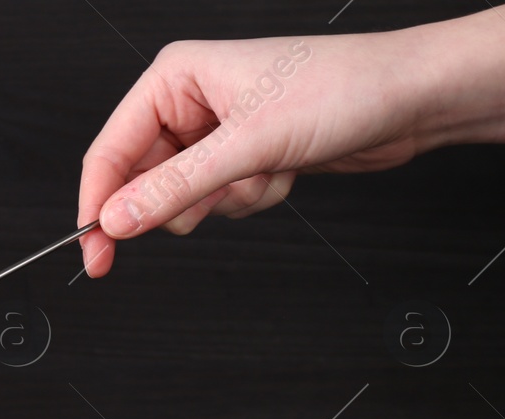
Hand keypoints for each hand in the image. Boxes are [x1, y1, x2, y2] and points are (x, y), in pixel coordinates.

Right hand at [77, 33, 427, 276]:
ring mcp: (217, 132)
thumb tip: (118, 220)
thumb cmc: (343, 89)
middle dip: (182, 202)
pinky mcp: (243, 156)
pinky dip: (249, 199)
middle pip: (142, 181)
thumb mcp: (248, 145)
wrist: (409, 98)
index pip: (110, 151)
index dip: (98, 206)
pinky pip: (219, 201)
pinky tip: (282, 172)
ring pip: (182, 198)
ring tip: (264, 171)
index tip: (95, 254)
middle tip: (212, 201)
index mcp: (174, 78)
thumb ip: (175, 188)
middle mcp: (190, 103)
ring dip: (224, 201)